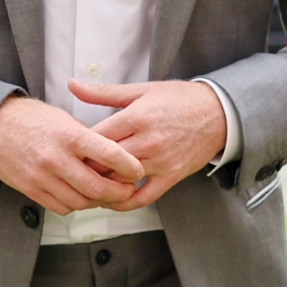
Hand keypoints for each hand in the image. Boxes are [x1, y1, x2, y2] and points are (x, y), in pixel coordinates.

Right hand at [0, 94, 144, 215]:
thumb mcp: (64, 118)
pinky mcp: (31, 189)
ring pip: (80, 201)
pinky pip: (61, 207)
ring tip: (105, 194)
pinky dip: (75, 205)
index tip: (138, 171)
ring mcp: (42, 176)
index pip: (109, 154)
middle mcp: (56, 158)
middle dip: (118, 193)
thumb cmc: (33, 119)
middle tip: (127, 191)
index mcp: (69, 135)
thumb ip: (89, 138)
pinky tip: (80, 195)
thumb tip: (116, 155)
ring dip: (97, 201)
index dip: (129, 167)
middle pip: (97, 186)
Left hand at [66, 79, 228, 207]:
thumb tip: (73, 84)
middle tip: (71, 170)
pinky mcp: (171, 176)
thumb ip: (104, 92)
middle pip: (105, 162)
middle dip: (86, 167)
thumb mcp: (141, 90)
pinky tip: (112, 200)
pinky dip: (125, 202)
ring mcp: (160, 161)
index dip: (79, 146)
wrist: (218, 113)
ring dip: (102, 185)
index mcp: (137, 117)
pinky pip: (144, 197)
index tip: (68, 149)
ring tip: (86, 185)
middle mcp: (148, 141)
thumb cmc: (179, 99)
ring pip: (121, 180)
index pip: (98, 137)